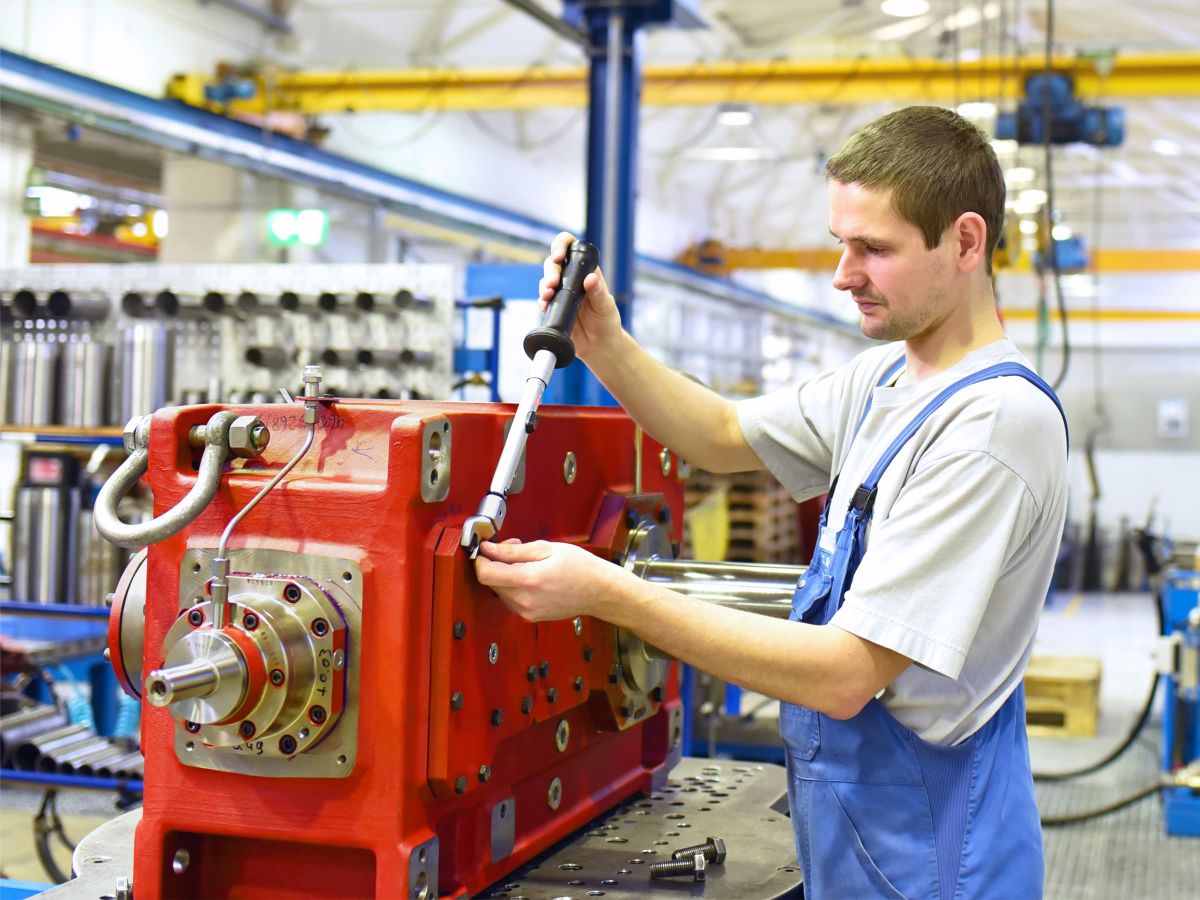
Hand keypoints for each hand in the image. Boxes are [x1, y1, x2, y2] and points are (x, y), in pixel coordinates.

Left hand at [474, 538, 619, 621]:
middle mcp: (524, 601)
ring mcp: (526, 612)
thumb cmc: (581, 568)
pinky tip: (530, 575)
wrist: (599, 592)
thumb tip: (489, 549)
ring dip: (505, 574)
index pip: (485, 574)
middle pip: (490, 582)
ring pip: (499, 590)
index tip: (486, 549)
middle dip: (495, 563)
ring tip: (527, 562)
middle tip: (514, 547)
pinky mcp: (529, 617)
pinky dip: (514, 585)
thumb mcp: (547, 549)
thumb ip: (513, 550)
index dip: (481, 559)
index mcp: (529, 580)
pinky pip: (510, 599)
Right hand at [538, 232, 623, 360]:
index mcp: (587, 270)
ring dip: (543, 286)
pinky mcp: (554, 306)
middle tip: (552, 284)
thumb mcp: (606, 307)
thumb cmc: (607, 322)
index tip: (558, 256)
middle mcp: (572, 278)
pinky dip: (542, 302)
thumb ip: (599, 293)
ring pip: (546, 280)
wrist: (599, 346)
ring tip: (547, 296)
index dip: (561, 245)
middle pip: (553, 263)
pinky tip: (545, 307)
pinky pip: (543, 299)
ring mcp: (562, 291)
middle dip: (550, 271)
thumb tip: (590, 278)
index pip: (571, 247)